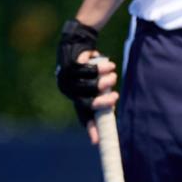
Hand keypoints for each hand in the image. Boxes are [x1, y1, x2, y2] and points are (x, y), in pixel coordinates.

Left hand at [55, 19, 118, 141]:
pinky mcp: (69, 65)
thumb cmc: (90, 63)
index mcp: (74, 96)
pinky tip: (110, 65)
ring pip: (88, 86)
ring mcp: (66, 78)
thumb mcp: (96, 80)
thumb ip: (100, 93)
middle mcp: (68, 90)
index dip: (90, 128)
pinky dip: (101, 68)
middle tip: (115, 98)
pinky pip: (88, 71)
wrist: (79, 40)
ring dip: (104, 81)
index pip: (83, 114)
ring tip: (114, 75)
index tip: (97, 141)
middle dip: (102, 102)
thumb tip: (111, 107)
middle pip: (85, 103)